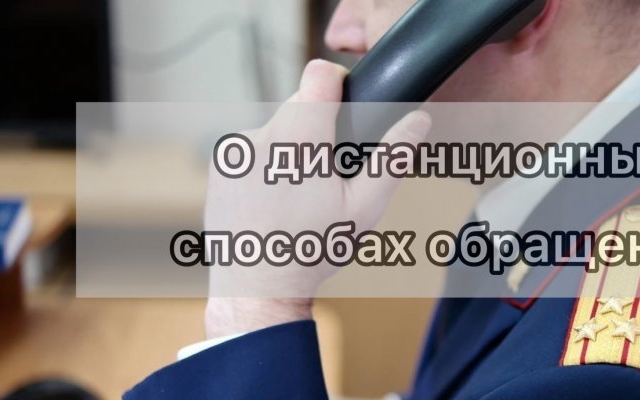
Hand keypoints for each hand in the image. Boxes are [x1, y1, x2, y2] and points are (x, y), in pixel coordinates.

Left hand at [204, 60, 431, 337]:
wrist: (257, 287)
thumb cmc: (313, 250)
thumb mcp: (364, 207)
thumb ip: (392, 158)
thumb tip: (419, 121)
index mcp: (301, 139)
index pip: (318, 74)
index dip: (337, 82)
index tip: (345, 104)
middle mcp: (262, 135)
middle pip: (299, 101)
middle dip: (318, 124)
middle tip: (328, 171)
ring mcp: (236, 150)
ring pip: (276, 125)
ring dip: (292, 144)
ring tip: (300, 191)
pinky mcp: (220, 165)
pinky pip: (252, 146)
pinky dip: (266, 160)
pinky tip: (275, 197)